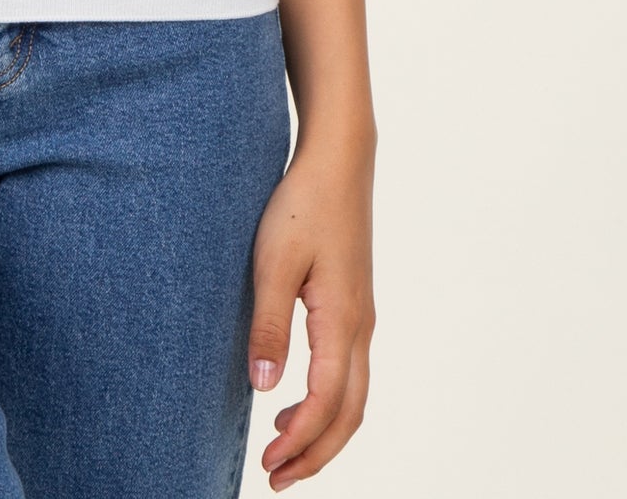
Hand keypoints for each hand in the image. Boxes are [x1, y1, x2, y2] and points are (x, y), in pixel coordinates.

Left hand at [247, 134, 375, 487]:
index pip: (327, 403)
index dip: (300, 442)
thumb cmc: (302, 204)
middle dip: (316, 452)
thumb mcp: (274, 262)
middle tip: (278, 477)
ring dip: (323, 430)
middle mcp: (361, 327)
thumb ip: (270, 326)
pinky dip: (329, 401)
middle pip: (349, 413)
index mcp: (343, 321)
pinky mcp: (354, 303)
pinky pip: (350, 371)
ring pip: (354, 395)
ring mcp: (362, 316)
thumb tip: (264, 389)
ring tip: (284, 447)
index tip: (270, 465)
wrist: (338, 160)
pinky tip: (296, 397)